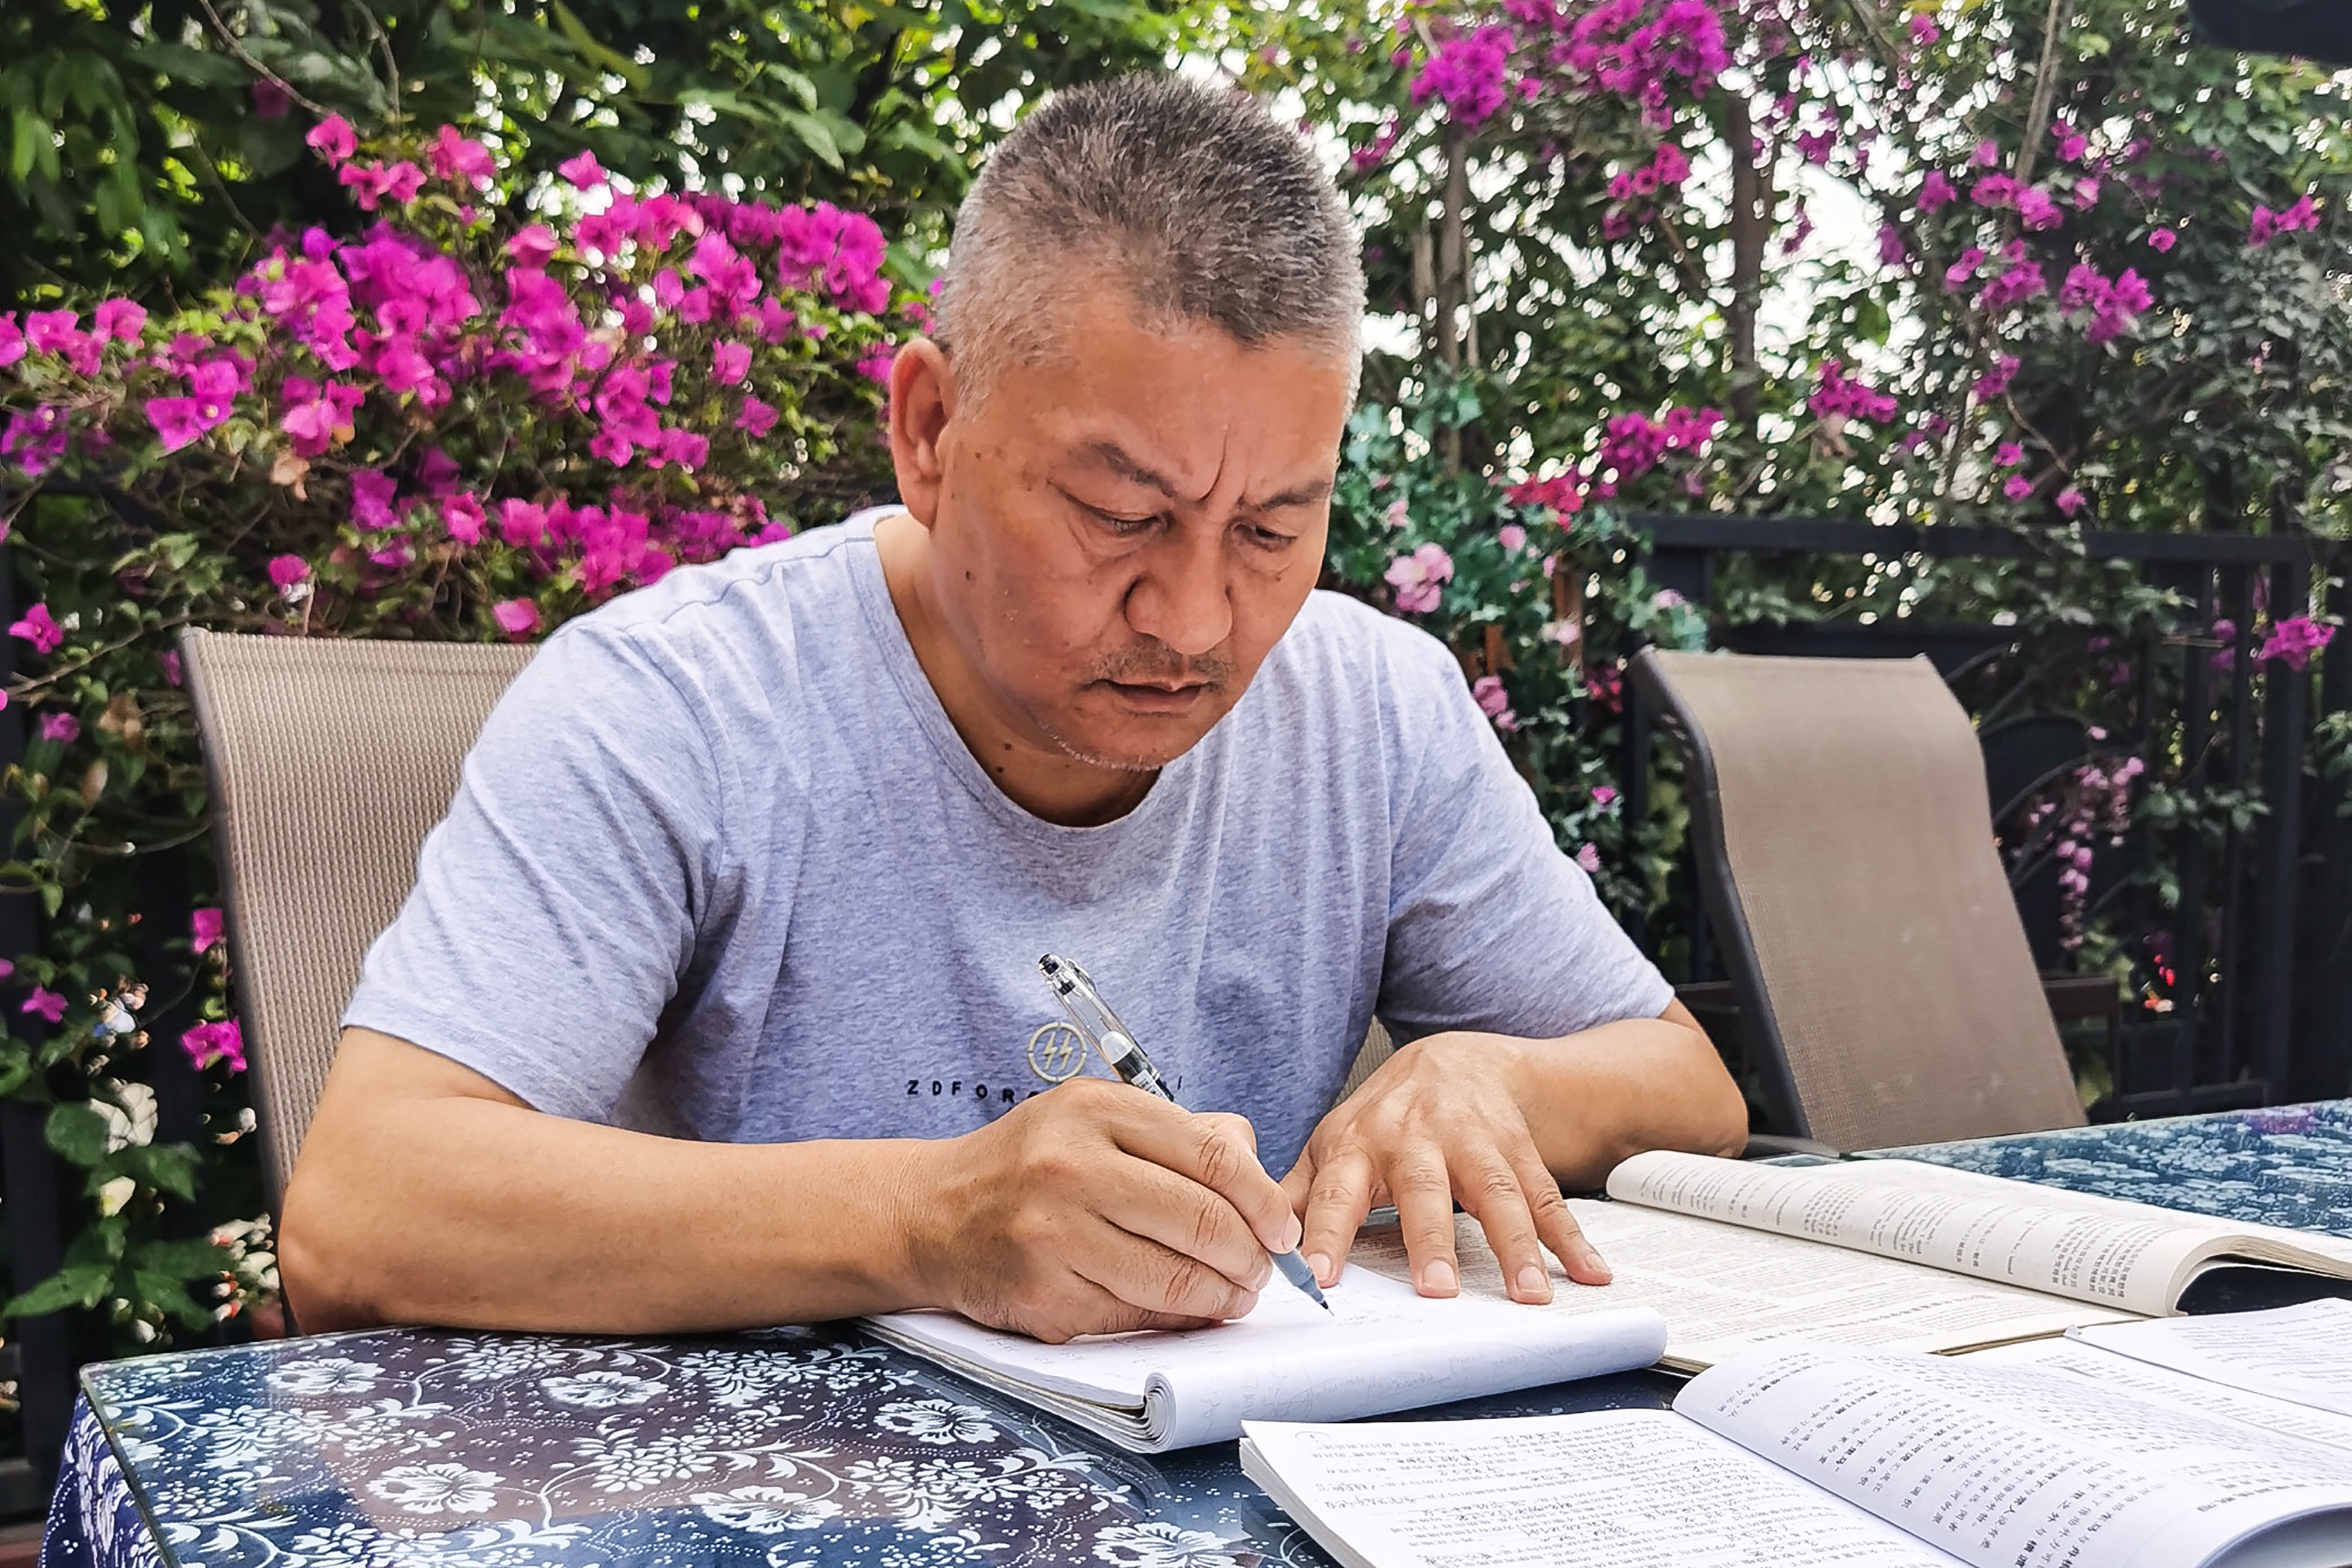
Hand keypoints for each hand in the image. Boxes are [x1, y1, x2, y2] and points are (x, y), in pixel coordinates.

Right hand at [901, 1077, 1303, 1342]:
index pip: (1213, 1157)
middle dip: (1250, 1258)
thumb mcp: (1098, 1119)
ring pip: (1174, 1279)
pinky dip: (1173, 1319)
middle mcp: (1071, 1168)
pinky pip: (1133, 1316)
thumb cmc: (1031, 1165)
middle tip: (1262, 1271)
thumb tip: (1259, 1185)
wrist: (932, 1213)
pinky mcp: (1042, 1296)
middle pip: (1202, 1222)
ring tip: (1234, 1294)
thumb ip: (1181, 1137)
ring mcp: (1053, 1236)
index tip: (1282, 1229)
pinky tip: (1186, 1309)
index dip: (1264, 1202)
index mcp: (1095, 1110)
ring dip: (1222, 1296)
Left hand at [1282, 1033, 1611, 1304]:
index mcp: (1360, 1145)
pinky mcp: (1519, 1150)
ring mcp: (1474, 1142)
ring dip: (1517, 1245)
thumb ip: (1297, 1194)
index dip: (1326, 1233)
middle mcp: (1417, 1139)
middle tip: (1437, 1289)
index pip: (1337, 1193)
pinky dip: (1572, 1237)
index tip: (1319, 1278)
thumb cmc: (1386, 1118)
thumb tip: (1250, 1240)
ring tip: (1530, 1295)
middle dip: (1429, 1238)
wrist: (1458, 1059)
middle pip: (1424, 1190)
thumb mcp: (1334, 1144)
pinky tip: (1591, 1273)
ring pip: (1497, 1193)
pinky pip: (1548, 1196)